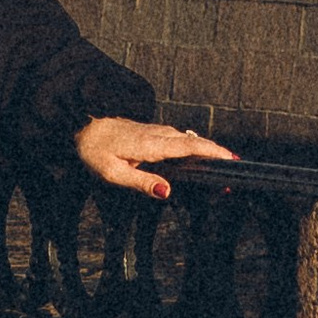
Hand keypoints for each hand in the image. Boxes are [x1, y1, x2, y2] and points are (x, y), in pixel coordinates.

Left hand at [73, 115, 236, 199]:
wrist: (82, 125)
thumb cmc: (95, 150)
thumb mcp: (113, 173)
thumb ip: (141, 183)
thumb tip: (167, 192)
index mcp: (152, 144)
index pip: (189, 146)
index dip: (212, 152)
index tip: (232, 159)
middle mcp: (158, 134)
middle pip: (195, 141)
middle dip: (216, 153)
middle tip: (235, 166)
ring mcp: (157, 131)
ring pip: (188, 139)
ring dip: (206, 149)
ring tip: (222, 164)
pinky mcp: (153, 133)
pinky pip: (179, 139)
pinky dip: (194, 146)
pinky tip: (198, 156)